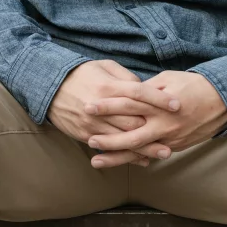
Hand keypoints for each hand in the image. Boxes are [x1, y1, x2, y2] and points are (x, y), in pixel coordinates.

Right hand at [48, 59, 181, 166]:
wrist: (49, 88)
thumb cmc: (80, 74)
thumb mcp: (103, 67)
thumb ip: (125, 78)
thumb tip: (145, 88)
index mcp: (107, 87)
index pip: (139, 93)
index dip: (159, 99)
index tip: (177, 104)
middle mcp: (102, 108)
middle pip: (134, 120)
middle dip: (157, 129)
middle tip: (178, 133)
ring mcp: (93, 124)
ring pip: (124, 139)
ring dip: (146, 148)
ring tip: (165, 152)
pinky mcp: (86, 135)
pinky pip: (110, 149)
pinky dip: (127, 155)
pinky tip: (142, 159)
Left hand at [82, 70, 226, 168]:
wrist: (223, 100)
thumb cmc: (193, 85)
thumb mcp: (168, 79)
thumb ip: (146, 90)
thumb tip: (126, 94)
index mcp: (160, 103)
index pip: (128, 104)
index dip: (107, 106)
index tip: (88, 107)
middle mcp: (164, 123)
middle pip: (130, 134)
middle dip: (107, 139)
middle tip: (88, 139)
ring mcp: (170, 138)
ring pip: (139, 151)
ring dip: (117, 157)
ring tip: (96, 161)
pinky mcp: (175, 146)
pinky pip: (151, 155)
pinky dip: (135, 159)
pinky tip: (119, 162)